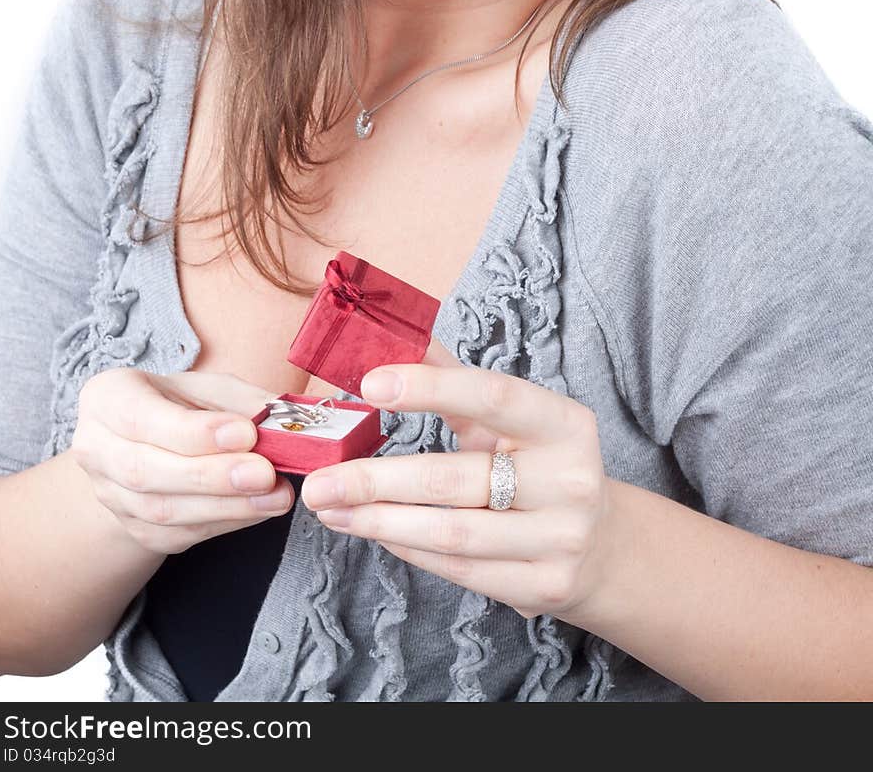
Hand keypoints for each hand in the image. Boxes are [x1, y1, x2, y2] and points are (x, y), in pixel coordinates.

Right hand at [70, 368, 294, 554]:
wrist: (149, 446)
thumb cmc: (182, 406)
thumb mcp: (209, 387)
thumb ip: (244, 401)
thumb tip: (289, 422)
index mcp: (107, 398)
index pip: (142, 418)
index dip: (194, 432)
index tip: (246, 433)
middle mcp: (95, 448)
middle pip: (147, 471)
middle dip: (212, 476)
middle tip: (266, 473)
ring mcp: (110, 496)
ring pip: (162, 511)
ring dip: (225, 506)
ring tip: (276, 495)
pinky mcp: (134, 530)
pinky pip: (178, 535)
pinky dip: (224, 523)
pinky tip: (259, 509)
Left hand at [300, 352, 612, 624]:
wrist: (602, 546)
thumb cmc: (539, 464)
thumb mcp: (511, 418)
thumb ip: (455, 378)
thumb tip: (391, 335)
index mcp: (564, 423)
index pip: (492, 396)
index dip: (430, 388)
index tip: (369, 384)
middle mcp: (569, 480)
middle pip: (455, 478)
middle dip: (376, 480)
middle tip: (318, 481)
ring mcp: (560, 538)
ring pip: (451, 531)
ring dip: (379, 521)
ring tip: (329, 509)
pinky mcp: (543, 586)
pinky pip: (459, 568)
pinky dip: (408, 548)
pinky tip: (373, 530)